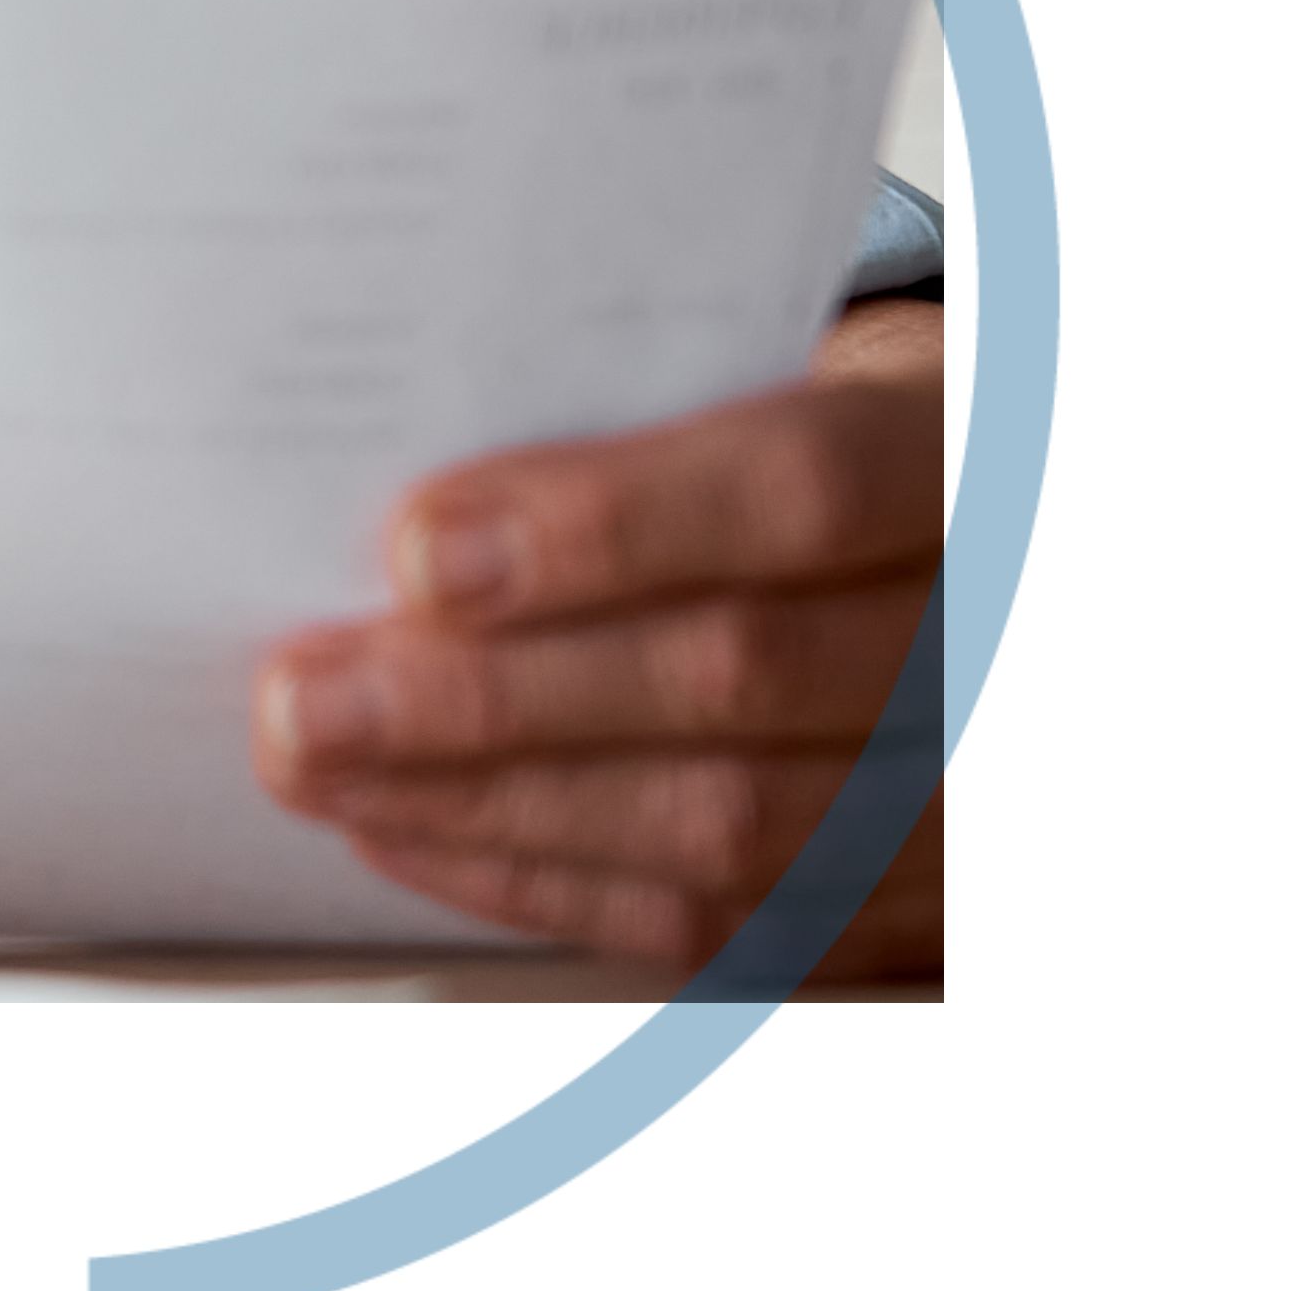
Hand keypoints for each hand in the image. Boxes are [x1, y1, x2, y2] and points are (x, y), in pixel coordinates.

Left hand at [248, 296, 946, 974]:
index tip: (418, 548)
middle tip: (305, 696)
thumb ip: (642, 416)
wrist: (983, 555)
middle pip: (736, 678)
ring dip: (489, 804)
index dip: (609, 526)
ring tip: (323, 765)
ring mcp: (967, 788)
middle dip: (490, 697)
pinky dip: (546, 882)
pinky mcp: (908, 905)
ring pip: (723, 827)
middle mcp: (986, 633)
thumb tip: (420, 511)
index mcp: (967, 458)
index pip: (800, 493)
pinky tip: (414, 834)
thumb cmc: (846, 448)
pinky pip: (723, 923)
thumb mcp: (791, 367)